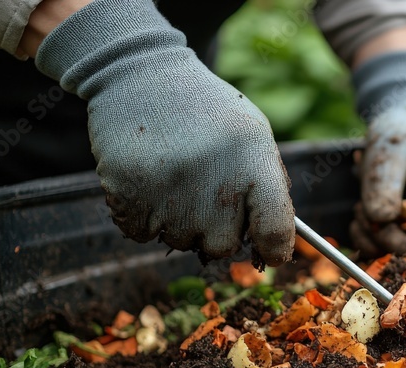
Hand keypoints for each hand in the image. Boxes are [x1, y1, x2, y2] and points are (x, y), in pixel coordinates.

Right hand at [35, 0, 294, 263]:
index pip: (275, 230)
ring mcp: (171, 195)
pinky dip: (143, 216)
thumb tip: (276, 243)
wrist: (141, 75)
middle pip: (222, 248)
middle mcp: (215, 185)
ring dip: (177, 221)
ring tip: (174, 176)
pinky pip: (142, 235)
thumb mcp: (252, 135)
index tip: (271, 253)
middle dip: (215, 230)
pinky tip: (148, 180)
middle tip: (204, 193)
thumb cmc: (206, 112)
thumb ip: (268, 187)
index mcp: (254, 164)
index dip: (276, 250)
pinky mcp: (129, 199)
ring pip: (180, 243)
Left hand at [349, 50, 405, 254]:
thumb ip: (385, 183)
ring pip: (397, 249)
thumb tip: (380, 220)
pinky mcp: (400, 224)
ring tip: (360, 208)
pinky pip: (383, 243)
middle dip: (387, 236)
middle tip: (364, 214)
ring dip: (373, 236)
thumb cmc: (400, 130)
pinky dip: (366, 236)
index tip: (390, 239)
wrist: (394, 124)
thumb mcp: (390, 150)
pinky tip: (359, 216)